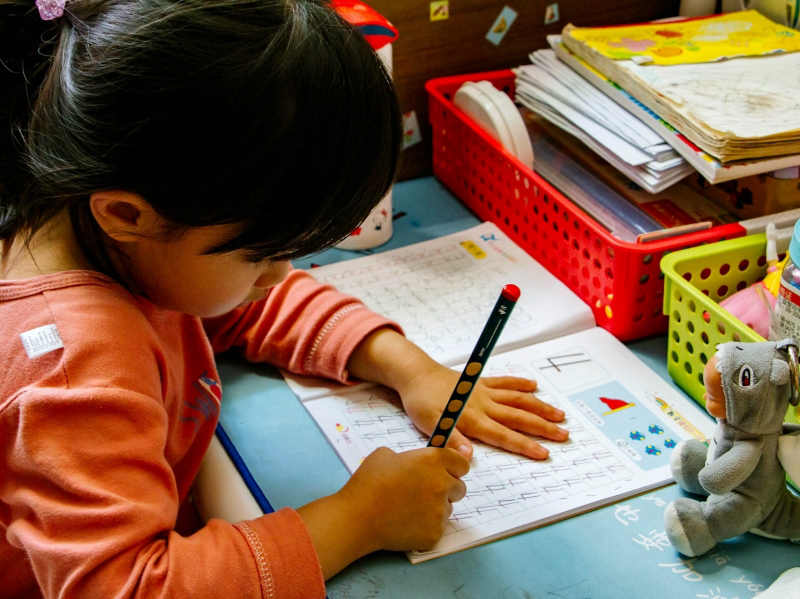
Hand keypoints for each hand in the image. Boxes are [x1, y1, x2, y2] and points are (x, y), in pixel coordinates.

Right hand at [297, 446, 467, 577]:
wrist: (357, 517)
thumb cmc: (368, 483)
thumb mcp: (385, 454)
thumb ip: (409, 457)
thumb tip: (414, 464)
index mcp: (433, 460)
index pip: (462, 464)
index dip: (453, 468)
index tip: (446, 472)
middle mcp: (442, 483)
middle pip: (459, 488)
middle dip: (446, 489)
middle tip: (424, 493)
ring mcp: (440, 511)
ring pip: (448, 509)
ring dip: (435, 509)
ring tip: (409, 509)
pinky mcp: (435, 533)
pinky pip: (437, 528)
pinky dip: (426, 527)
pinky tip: (406, 523)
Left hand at [397, 363, 568, 459]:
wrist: (416, 375)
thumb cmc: (421, 402)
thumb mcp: (430, 425)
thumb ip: (451, 440)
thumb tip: (468, 456)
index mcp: (472, 419)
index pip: (503, 435)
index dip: (525, 445)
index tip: (544, 453)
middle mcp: (483, 405)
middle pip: (518, 417)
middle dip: (542, 427)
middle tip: (564, 435)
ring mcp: (484, 391)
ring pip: (518, 399)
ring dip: (539, 407)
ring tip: (559, 415)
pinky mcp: (481, 381)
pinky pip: (505, 382)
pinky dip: (520, 383)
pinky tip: (534, 386)